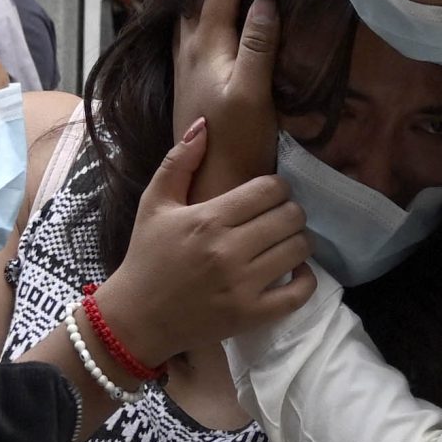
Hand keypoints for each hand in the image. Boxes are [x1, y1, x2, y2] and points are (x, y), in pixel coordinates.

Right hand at [95, 119, 314, 362]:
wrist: (136, 317)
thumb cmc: (146, 256)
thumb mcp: (154, 203)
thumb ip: (179, 161)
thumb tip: (204, 124)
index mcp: (208, 219)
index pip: (269, 189)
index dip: (277, 187)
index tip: (268, 195)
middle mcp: (229, 250)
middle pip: (290, 217)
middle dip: (290, 212)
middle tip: (278, 218)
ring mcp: (243, 285)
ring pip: (299, 249)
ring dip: (298, 241)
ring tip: (284, 242)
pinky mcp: (251, 315)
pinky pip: (299, 293)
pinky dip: (305, 279)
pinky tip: (293, 271)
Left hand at [173, 0, 280, 187]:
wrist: (209, 187)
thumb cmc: (237, 142)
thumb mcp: (253, 92)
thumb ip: (257, 44)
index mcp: (205, 47)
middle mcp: (188, 53)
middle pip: (196, 0)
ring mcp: (185, 71)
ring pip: (188, 19)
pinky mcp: (187, 88)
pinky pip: (189, 37)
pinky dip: (201, 18)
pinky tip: (210, 25)